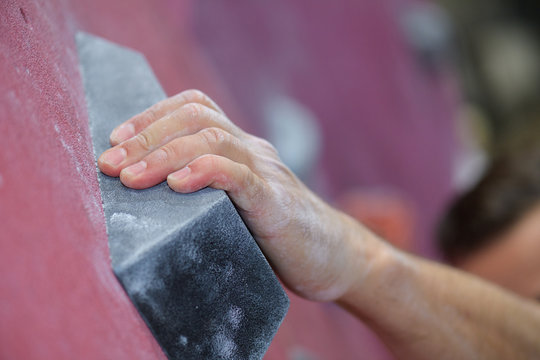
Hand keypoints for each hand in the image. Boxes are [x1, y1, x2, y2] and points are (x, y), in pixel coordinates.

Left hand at [98, 89, 368, 300]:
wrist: (335, 258)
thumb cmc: (279, 238)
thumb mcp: (238, 207)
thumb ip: (209, 193)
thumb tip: (155, 197)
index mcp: (241, 150)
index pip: (196, 107)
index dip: (152, 115)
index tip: (115, 139)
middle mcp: (253, 152)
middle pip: (196, 117)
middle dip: (145, 135)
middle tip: (108, 162)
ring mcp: (267, 173)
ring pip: (212, 139)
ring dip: (162, 153)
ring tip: (129, 176)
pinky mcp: (276, 203)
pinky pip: (239, 176)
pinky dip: (204, 172)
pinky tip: (177, 184)